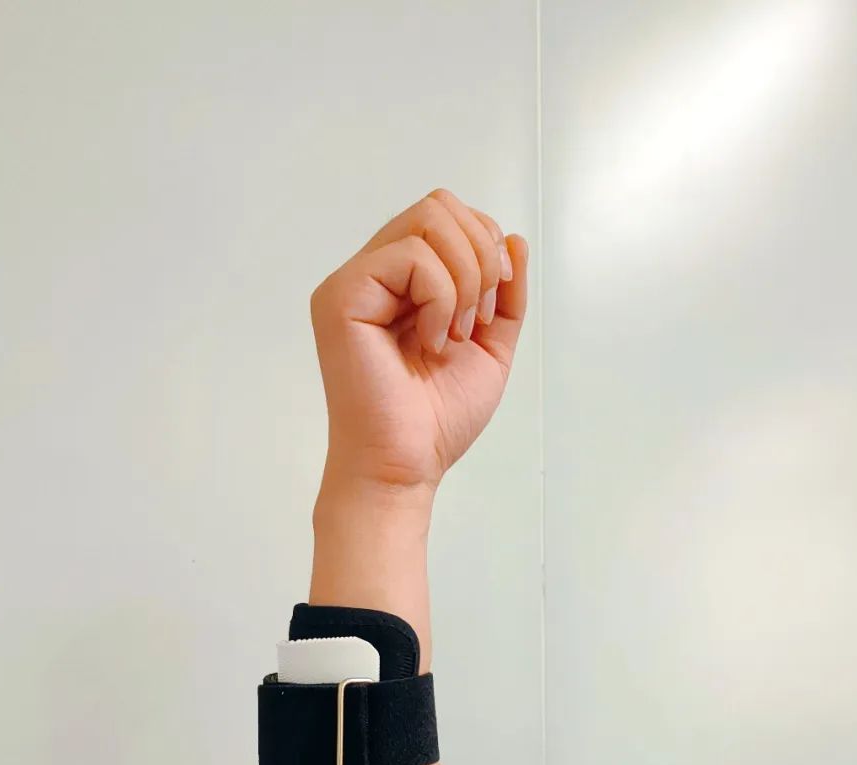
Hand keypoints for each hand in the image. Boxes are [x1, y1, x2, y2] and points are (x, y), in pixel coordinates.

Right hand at [310, 189, 529, 502]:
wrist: (406, 467)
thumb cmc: (436, 421)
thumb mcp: (491, 346)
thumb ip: (505, 293)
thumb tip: (514, 239)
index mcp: (399, 282)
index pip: (448, 217)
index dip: (486, 248)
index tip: (491, 308)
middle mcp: (372, 274)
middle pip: (440, 205)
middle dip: (480, 256)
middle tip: (475, 320)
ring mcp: (353, 283)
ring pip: (430, 220)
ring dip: (464, 278)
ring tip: (453, 334)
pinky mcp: (342, 297)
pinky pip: (413, 257)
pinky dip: (442, 298)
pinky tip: (431, 341)